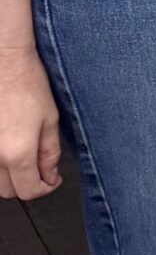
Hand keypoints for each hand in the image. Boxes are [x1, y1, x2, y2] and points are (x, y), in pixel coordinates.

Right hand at [0, 46, 61, 200]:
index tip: (53, 179)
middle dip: (27, 184)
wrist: (4, 63)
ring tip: (23, 154)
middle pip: (8, 191)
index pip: (29, 191)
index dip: (45, 188)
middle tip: (41, 167)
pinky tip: (8, 145)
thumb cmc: (27, 84)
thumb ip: (49, 153)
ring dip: (10, 175)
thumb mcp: (50, 119)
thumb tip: (49, 175)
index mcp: (17, 153)